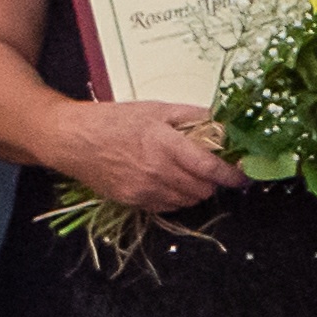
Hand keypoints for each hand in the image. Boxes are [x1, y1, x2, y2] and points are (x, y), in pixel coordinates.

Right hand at [58, 97, 241, 216]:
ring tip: (185, 172)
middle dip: (213, 181)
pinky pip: (167, 207)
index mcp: (165, 144)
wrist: (72, 139)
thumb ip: (193, 116)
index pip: (210, 168)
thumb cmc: (114, 120)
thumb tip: (223, 122)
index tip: (244, 175)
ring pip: (188, 201)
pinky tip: (166, 180)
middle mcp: (157, 171)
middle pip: (203, 189)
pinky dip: (175, 197)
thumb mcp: (156, 109)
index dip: (232, 175)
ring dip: (195, 190)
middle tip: (209, 167)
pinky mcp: (133, 202)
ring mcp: (144, 190)